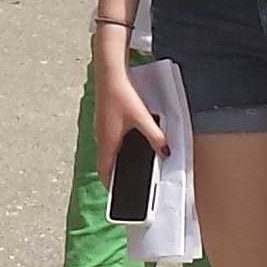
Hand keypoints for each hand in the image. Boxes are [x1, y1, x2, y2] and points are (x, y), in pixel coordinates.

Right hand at [91, 36, 166, 183]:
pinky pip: (110, 138)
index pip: (104, 170)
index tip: (118, 195)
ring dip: (118, 157)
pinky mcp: (105, 117)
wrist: (110, 71)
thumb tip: (166, 153)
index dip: (110, 184)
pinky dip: (118, 145)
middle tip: (131, 182)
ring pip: (109, 149)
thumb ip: (156, 138)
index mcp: (106, 141)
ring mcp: (101, 126)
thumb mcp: (143, 118)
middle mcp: (100, 135)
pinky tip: (131, 140)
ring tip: (133, 164)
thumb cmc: (121, 94)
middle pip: (107, 161)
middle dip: (117, 172)